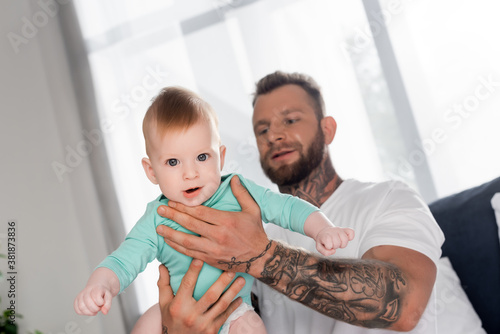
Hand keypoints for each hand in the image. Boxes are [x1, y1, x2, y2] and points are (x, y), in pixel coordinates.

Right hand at [74, 284, 112, 315]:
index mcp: (96, 288)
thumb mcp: (109, 297)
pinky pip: (77, 310)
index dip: (101, 303)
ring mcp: (80, 295)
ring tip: (94, 309)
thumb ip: (108, 304)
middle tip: (99, 307)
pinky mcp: (76, 300)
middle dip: (95, 309)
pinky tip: (89, 311)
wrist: (97, 287)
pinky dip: (84, 313)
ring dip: (89, 312)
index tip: (102, 302)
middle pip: (88, 303)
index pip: (96, 298)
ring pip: (81, 307)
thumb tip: (104, 312)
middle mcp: (86, 291)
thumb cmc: (102, 293)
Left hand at [156, 175, 270, 274]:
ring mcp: (213, 250)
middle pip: (190, 225)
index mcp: (227, 221)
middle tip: (160, 210)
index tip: (172, 201)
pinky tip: (169, 241)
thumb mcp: (253, 209)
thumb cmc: (255, 231)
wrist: (260, 257)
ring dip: (171, 234)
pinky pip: (190, 253)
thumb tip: (234, 178)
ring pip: (187, 241)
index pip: (200, 212)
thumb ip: (242, 193)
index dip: (184, 207)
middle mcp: (218, 236)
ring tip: (159, 227)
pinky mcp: (211, 259)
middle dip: (173, 216)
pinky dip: (178, 247)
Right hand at [159, 260, 244, 333]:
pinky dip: (234, 306)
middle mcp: (191, 315)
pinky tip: (240, 297)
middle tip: (232, 269)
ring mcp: (203, 324)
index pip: (187, 284)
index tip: (200, 258)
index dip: (194, 271)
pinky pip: (225, 316)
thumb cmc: (171, 321)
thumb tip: (162, 265)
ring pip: (222, 305)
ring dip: (233, 291)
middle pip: (210, 295)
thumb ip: (164, 285)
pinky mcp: (212, 331)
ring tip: (241, 280)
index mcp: (178, 306)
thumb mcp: (164, 304)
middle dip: (223, 281)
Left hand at [315, 227, 353, 255]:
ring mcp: (339, 230)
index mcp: (325, 235)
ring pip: (345, 239)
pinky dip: (351, 237)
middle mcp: (332, 231)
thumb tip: (334, 251)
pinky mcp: (346, 229)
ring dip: (342, 244)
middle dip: (335, 246)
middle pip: (337, 243)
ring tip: (338, 243)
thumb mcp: (319, 247)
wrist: (324, 232)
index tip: (326, 245)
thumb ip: (325, 252)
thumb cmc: (323, 241)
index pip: (328, 242)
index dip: (328, 246)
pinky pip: (351, 232)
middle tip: (332, 244)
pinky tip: (345, 239)